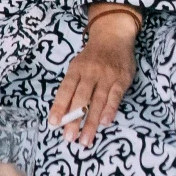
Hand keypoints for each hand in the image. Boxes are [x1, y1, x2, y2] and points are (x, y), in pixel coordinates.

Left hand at [49, 4, 138, 146]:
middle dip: (74, 119)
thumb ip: (72, 86)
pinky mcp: (122, 79)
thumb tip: (62, 113)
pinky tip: (104, 123)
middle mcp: (90, 72)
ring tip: (85, 140)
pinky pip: (115, 96)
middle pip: (81, 98)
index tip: (53, 123)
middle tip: (69, 138)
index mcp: (76, 69)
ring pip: (97, 101)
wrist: (114, 35)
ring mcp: (107, 76)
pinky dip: (110, 110)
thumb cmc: (92, 57)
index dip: (60, 106)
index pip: (66, 90)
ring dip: (91, 122)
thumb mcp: (78, 66)